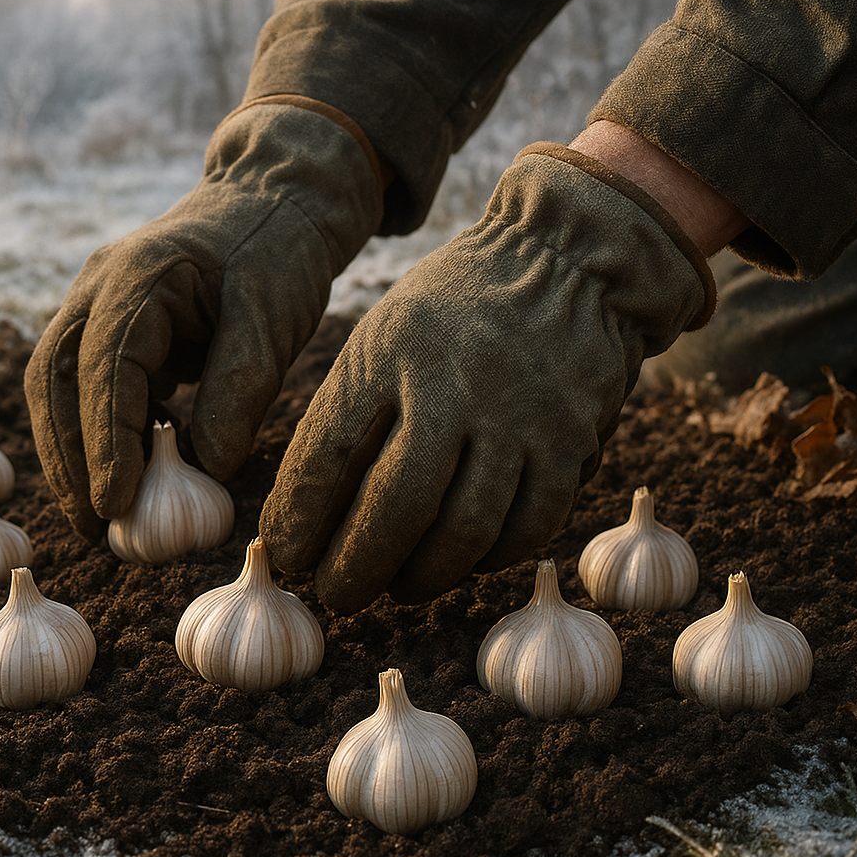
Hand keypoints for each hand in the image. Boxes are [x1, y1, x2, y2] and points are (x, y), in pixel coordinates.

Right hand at [25, 99, 384, 539]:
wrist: (275, 195)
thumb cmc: (279, 249)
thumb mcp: (274, 316)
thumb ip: (240, 388)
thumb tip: (207, 466)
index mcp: (137, 274)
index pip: (103, 369)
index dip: (104, 442)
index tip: (114, 504)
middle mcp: (98, 286)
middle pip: (54, 379)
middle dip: (67, 457)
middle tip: (93, 526)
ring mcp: (95, 302)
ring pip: (56, 384)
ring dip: (70, 451)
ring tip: (97, 515)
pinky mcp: (109, 324)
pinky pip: (83, 384)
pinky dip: (93, 431)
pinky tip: (119, 476)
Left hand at [259, 143, 716, 613]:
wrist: (568, 262)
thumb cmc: (453, 312)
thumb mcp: (384, 336)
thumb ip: (347, 415)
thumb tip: (301, 513)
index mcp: (392, 352)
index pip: (330, 453)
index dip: (301, 516)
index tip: (285, 553)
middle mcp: (456, 386)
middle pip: (397, 505)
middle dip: (356, 564)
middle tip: (334, 594)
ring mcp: (520, 418)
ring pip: (465, 531)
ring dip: (421, 576)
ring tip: (394, 587)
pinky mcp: (571, 443)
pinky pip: (527, 529)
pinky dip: (487, 560)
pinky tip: (460, 564)